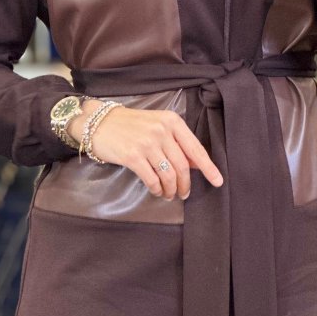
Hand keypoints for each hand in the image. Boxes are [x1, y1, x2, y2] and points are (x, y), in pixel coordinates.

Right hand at [70, 103, 222, 200]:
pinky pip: (152, 179)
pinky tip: (156, 190)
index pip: (196, 149)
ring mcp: (147, 143)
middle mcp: (162, 131)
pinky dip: (156, 189)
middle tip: (183, 194)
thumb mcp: (157, 126)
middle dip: (185, 184)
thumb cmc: (130, 126)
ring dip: (171, 189)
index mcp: (172, 122)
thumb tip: (196, 165)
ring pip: (169, 175)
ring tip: (168, 194)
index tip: (218, 181)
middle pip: (183, 166)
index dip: (209, 168)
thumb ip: (177, 143)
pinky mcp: (133, 156)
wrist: (98, 122)